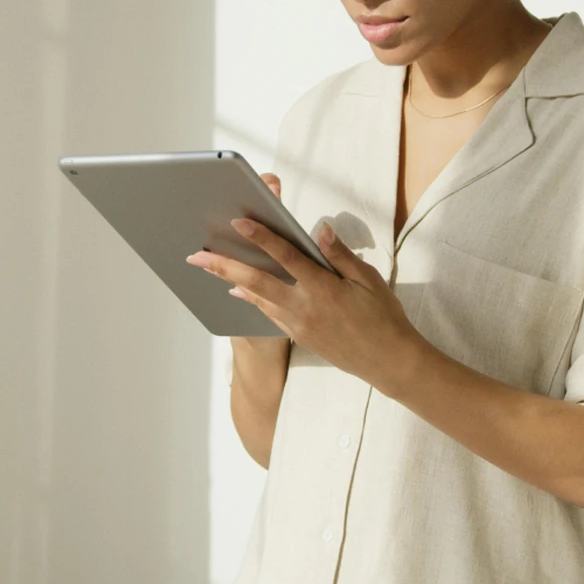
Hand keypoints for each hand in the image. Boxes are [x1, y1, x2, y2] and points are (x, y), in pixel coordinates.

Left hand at [188, 208, 423, 392]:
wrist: (388, 361)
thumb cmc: (383, 316)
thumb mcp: (368, 279)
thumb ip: (340, 254)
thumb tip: (320, 229)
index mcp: (322, 288)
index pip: (285, 256)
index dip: (260, 237)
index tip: (238, 222)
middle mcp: (303, 306)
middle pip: (255, 281)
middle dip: (223, 266)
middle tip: (196, 256)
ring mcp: (298, 324)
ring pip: (256, 298)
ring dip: (230, 281)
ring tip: (209, 268)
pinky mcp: (298, 336)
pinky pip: (268, 313)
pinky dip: (250, 300)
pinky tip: (237, 292)